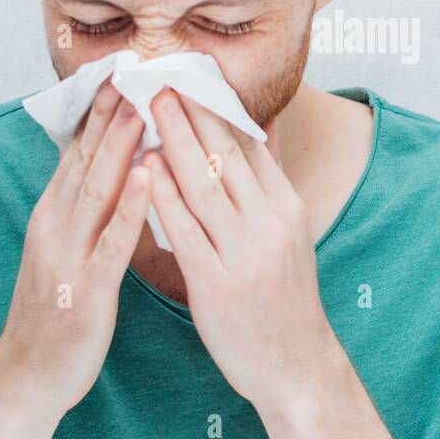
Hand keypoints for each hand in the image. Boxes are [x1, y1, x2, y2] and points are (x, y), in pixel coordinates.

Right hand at [0, 80, 151, 438]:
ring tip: (142, 107)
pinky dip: (128, 209)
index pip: (78, 151)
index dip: (99, 110)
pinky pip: (110, 244)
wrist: (27, 377)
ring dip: (119, 147)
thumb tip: (116, 165)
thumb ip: (89, 208)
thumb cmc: (59, 310)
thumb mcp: (68, 248)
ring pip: (95, 192)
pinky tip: (146, 181)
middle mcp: (55, 226)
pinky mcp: (85, 290)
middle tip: (135, 67)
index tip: (122, 69)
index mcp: (54, 214)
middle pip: (86, 159)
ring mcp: (66, 257)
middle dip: (111, 113)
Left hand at [144, 88, 335, 414]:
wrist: (295, 363)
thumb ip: (272, 178)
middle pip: (225, 156)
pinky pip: (185, 232)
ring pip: (203, 186)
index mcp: (286, 206)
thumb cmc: (283, 294)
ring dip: (174, 141)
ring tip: (149, 107)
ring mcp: (245, 254)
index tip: (191, 75)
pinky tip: (144, 171)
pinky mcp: (218, 285)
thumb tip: (263, 124)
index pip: (248, 144)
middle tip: (162, 77)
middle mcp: (269, 223)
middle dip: (192, 113)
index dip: (217, 108)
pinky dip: (163, 198)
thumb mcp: (290, 230)